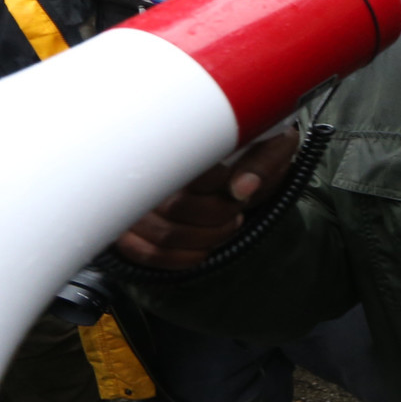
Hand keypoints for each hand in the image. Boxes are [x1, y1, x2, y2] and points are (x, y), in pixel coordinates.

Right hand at [115, 129, 300, 269]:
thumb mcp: (270, 147)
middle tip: (237, 209)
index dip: (219, 192)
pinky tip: (205, 247)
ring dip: (206, 238)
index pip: (187, 174)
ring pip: (164, 236)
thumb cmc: (253, 149)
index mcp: (177, 142)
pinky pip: (147, 253)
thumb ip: (261, 165)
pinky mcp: (128, 227)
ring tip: (227, 224)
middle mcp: (145, 171)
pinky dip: (183, 258)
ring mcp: (133, 201)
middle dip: (218, 216)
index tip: (238, 191)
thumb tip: (243, 188)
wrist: (240, 155)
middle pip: (176, 208)